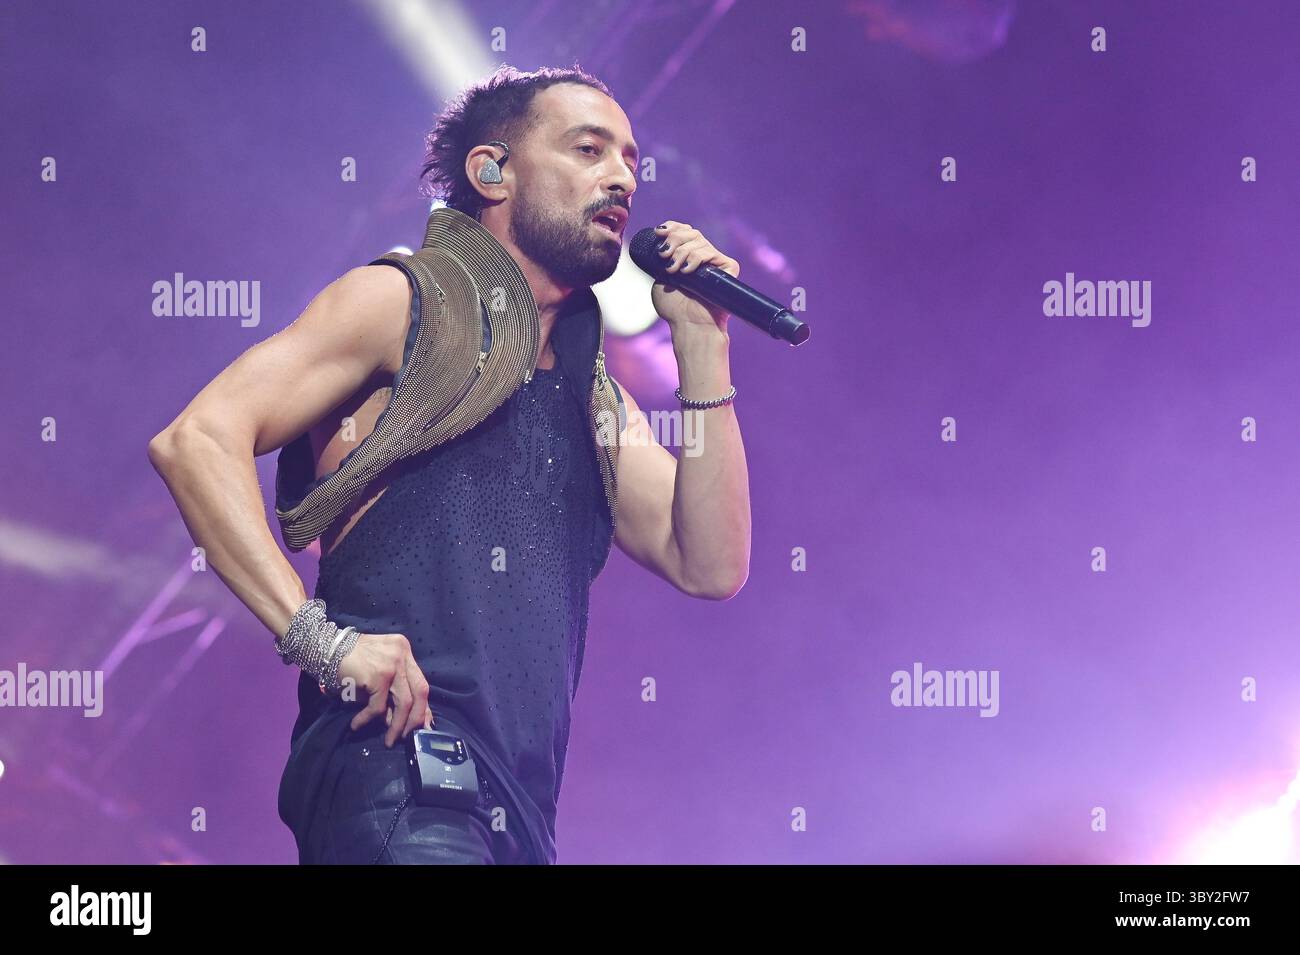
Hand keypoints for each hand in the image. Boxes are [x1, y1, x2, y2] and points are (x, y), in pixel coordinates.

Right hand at [336, 632, 434, 746]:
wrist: (326, 649)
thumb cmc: (350, 661)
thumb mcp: (378, 670)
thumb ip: (393, 688)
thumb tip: (404, 719)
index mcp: (404, 651)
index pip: (421, 683)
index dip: (423, 707)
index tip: (423, 725)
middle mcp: (402, 655)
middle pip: (420, 692)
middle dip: (415, 719)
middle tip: (407, 736)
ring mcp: (392, 664)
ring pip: (403, 703)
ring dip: (396, 726)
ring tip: (389, 740)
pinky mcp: (378, 676)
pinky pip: (378, 706)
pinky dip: (367, 719)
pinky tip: (357, 724)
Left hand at [650, 221, 740, 334]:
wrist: (690, 326)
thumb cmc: (675, 309)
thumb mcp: (659, 280)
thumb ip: (660, 262)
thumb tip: (660, 241)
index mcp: (688, 257)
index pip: (684, 231)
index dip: (672, 227)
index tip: (659, 233)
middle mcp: (704, 257)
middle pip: (692, 232)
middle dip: (674, 239)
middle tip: (664, 254)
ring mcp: (716, 262)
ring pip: (699, 242)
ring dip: (681, 253)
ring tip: (673, 271)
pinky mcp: (729, 267)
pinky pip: (711, 253)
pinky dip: (696, 258)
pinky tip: (687, 271)